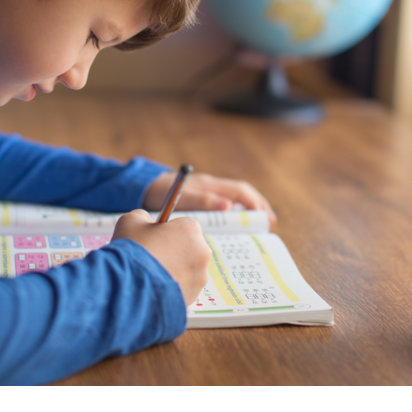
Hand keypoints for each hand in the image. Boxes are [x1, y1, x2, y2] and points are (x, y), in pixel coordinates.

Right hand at [112, 210, 211, 305]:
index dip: (167, 232)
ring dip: (173, 270)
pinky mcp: (193, 297)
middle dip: (173, 252)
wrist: (126, 289)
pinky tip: (154, 288)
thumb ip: (143, 217)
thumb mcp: (131, 221)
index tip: (154, 239)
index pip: (184, 226)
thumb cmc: (131, 251)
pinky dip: (171, 288)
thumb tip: (147, 223)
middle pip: (188, 248)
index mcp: (191, 229)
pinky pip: (182, 288)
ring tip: (150, 275)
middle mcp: (202, 252)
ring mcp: (199, 277)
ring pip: (187, 270)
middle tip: (151, 258)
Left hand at [144, 171, 277, 225]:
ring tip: (258, 225)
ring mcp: (206, 191)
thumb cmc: (160, 192)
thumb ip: (201, 200)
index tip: (265, 218)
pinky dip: (233, 213)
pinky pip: (223, 204)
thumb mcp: (180, 197)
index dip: (255, 203)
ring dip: (248, 210)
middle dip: (257, 206)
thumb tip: (228, 206)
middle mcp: (210, 186)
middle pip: (241, 194)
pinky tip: (234, 225)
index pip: (240, 192)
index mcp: (208, 185)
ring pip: (233, 199)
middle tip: (269, 223)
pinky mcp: (200, 198)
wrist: (142, 187)